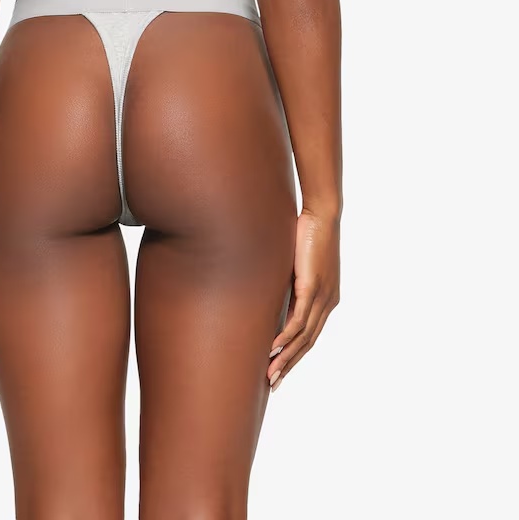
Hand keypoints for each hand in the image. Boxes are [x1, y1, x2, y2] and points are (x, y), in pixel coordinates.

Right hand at [267, 209, 339, 391]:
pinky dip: (287, 336)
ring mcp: (322, 296)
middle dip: (290, 365)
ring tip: (270, 374)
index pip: (311, 335)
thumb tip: (272, 295)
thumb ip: (290, 283)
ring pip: (304, 337)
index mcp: (327, 299)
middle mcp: (328, 302)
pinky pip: (300, 319)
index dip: (295, 355)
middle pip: (308, 343)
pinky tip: (274, 348)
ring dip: (286, 357)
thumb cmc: (308, 234)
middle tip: (273, 384)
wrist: (322, 214)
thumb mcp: (298, 264)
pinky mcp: (312, 286)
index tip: (280, 370)